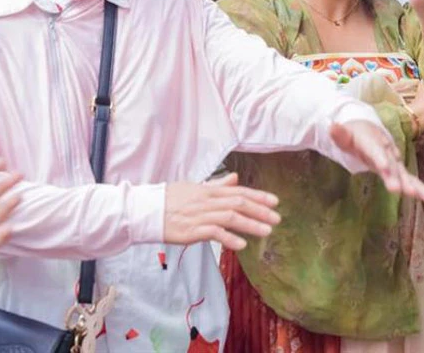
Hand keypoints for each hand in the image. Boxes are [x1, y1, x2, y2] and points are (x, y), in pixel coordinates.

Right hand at [164, 173, 280, 250]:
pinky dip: (229, 238)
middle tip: (277, 219)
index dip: (258, 196)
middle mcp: (207, 201)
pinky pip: (214, 233)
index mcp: (208, 190)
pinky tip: (242, 245)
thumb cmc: (170, 200)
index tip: (275, 202)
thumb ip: (217, 185)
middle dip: (260, 211)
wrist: (146, 211)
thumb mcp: (195, 188)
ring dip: (251, 224)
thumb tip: (235, 178)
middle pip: (239, 203)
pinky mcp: (192, 230)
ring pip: (230, 217)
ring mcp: (200, 215)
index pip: (238, 192)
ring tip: (266, 231)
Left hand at [329, 120, 423, 204]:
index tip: (384, 167)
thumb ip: (339, 133)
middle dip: (397, 178)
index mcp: (372, 142)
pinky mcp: (397, 170)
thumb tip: (331, 126)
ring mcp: (394, 161)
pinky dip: (421, 190)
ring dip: (416, 187)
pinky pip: (410, 181)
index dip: (380, 158)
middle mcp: (387, 151)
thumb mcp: (343, 134)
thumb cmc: (353, 134)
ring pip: (406, 175)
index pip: (375, 150)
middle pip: (393, 165)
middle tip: (401, 190)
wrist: (367, 129)